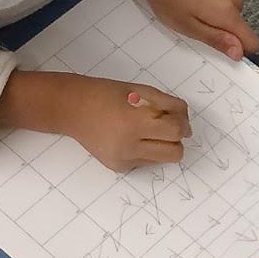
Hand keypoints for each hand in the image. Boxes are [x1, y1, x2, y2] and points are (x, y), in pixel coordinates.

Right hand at [61, 77, 192, 170]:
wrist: (71, 109)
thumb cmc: (106, 94)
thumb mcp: (142, 90)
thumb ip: (169, 104)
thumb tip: (187, 125)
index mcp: (133, 123)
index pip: (175, 132)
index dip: (182, 124)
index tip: (177, 117)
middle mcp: (127, 146)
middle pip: (174, 153)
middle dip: (176, 139)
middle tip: (164, 125)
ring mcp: (122, 159)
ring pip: (162, 160)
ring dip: (163, 145)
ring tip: (148, 130)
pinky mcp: (117, 167)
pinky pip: (146, 162)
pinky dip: (147, 150)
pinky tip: (131, 137)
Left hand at [136, 0, 258, 61]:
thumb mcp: (189, 27)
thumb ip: (217, 40)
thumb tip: (239, 53)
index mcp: (229, 13)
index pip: (252, 41)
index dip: (237, 49)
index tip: (218, 45)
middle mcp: (236, 0)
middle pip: (240, 29)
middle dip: (221, 32)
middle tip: (196, 25)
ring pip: (232, 17)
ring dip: (216, 20)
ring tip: (193, 12)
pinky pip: (227, 5)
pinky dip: (214, 8)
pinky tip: (196, 1)